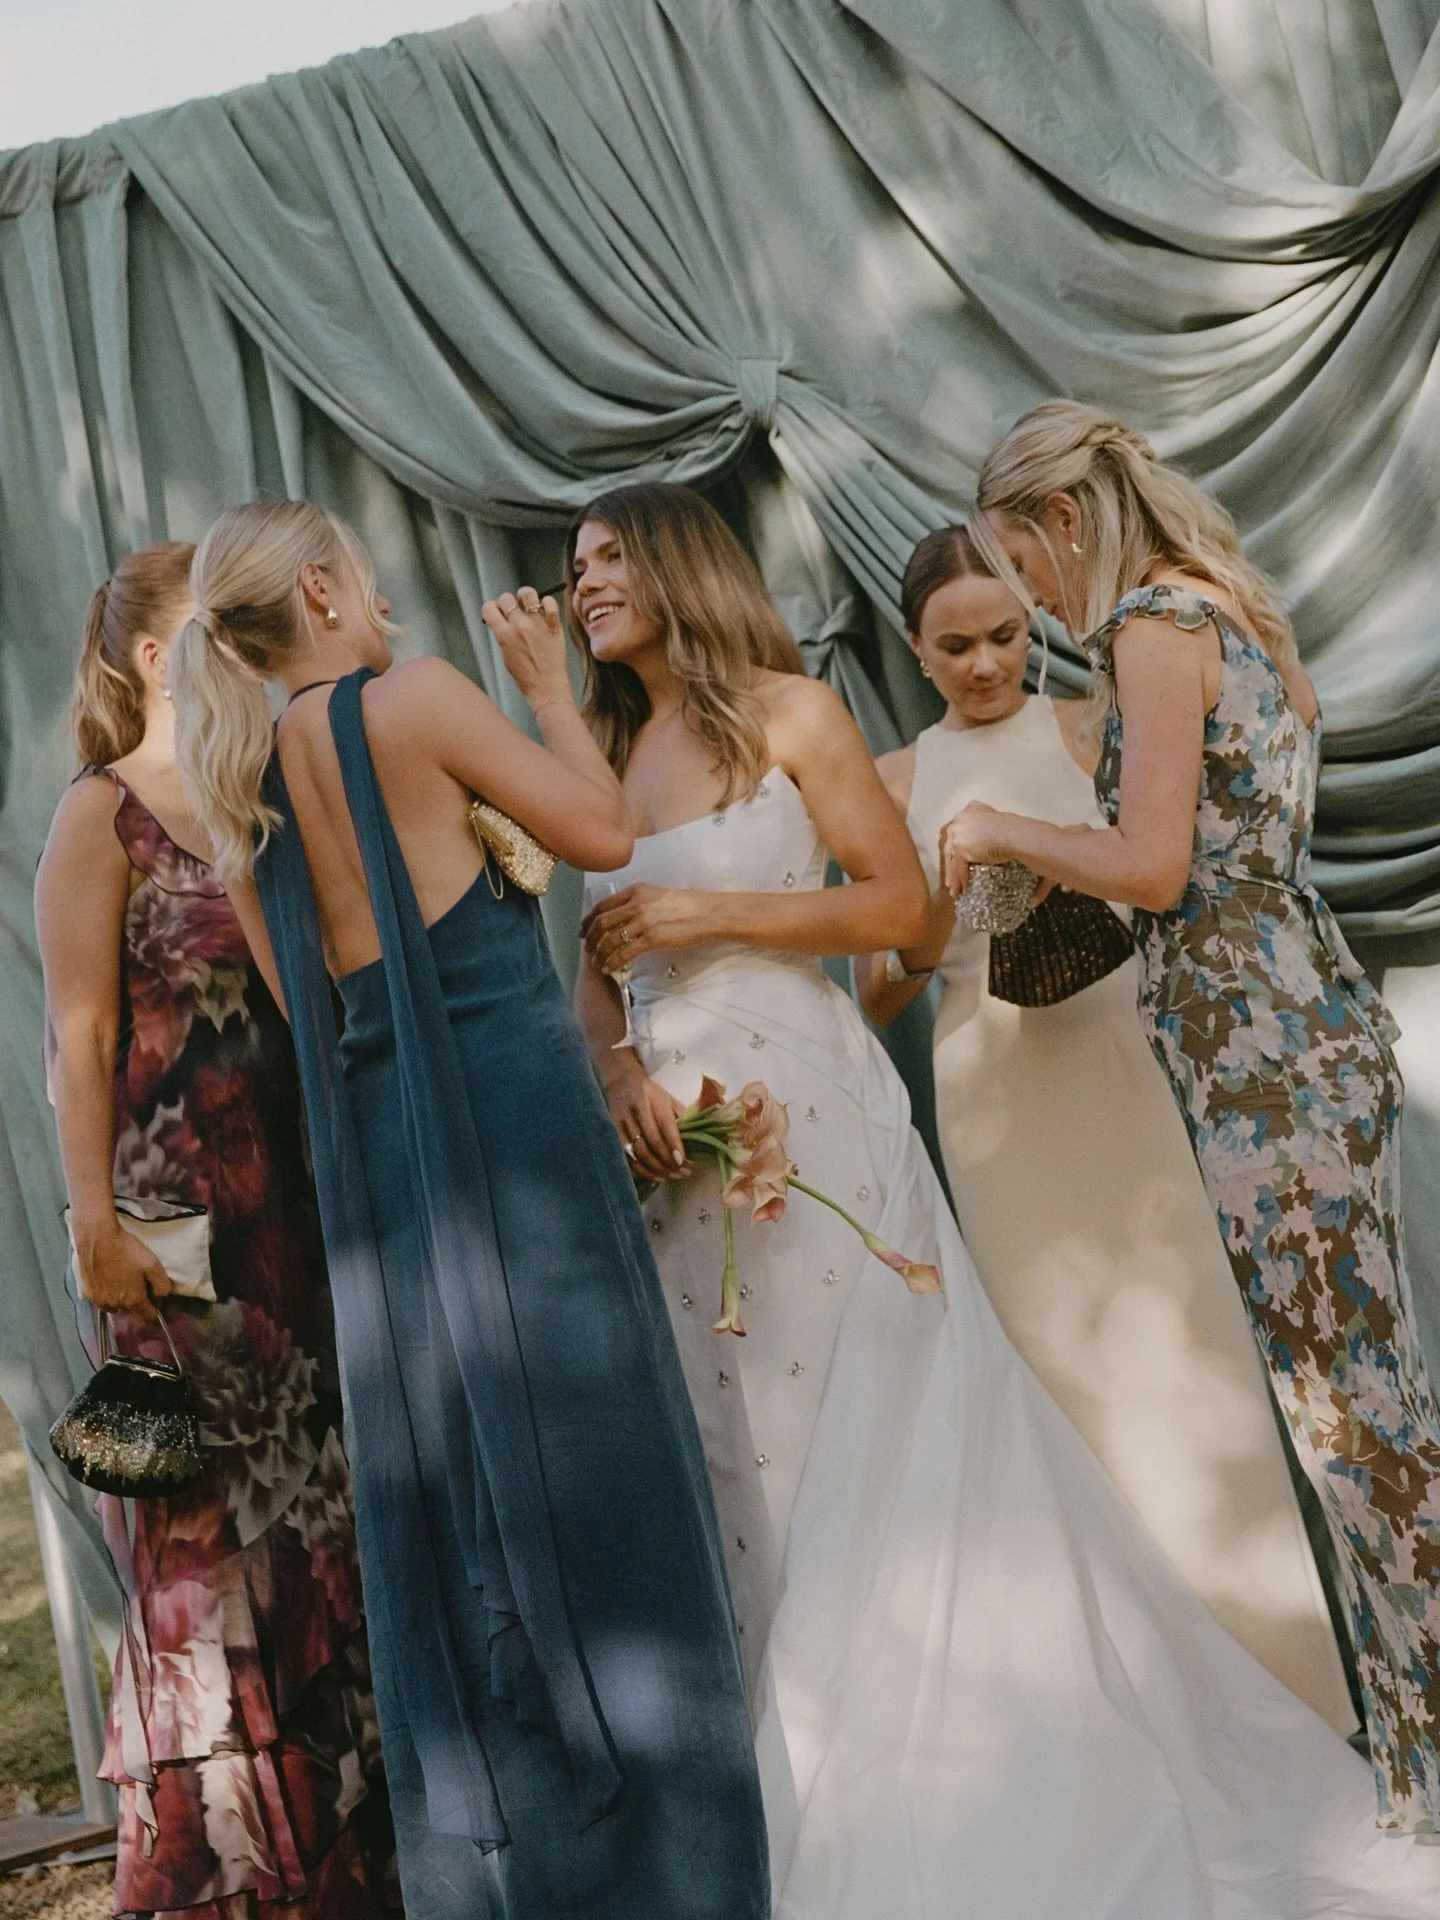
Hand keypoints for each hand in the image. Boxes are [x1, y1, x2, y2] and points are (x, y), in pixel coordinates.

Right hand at [73, 1218, 173, 1315]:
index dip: (154, 1308)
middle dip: (136, 1299)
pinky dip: (106, 1292)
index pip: (148, 1316)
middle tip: (137, 1280)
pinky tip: (108, 1276)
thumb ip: (162, 1285)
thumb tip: (162, 1297)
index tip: (154, 1298)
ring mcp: (99, 1300)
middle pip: (131, 1309)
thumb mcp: (153, 1264)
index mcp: (133, 1300)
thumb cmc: (126, 1251)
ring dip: (120, 1297)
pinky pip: (101, 1298)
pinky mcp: (88, 1292)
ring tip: (122, 1277)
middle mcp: (115, 1305)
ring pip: (115, 1305)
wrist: (98, 1239)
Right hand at [481, 587, 571, 707]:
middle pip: (506, 598)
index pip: (489, 607)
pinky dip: (547, 603)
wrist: (548, 688)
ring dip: (525, 597)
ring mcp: (538, 624)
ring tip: (528, 605)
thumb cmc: (526, 677)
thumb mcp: (507, 656)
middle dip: (506, 602)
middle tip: (512, 611)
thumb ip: (503, 636)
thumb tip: (501, 619)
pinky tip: (545, 610)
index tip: (496, 613)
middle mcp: (520, 626)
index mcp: (504, 635)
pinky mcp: (554, 626)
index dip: (491, 609)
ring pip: (527, 593)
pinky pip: (550, 602)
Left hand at [581, 884, 715, 973]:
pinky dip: (613, 962)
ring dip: (600, 953)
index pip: (603, 905)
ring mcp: (643, 922)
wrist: (708, 913)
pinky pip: (624, 953)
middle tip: (587, 949)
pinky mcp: (652, 939)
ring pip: (610, 939)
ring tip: (597, 962)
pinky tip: (609, 968)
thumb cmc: (687, 905)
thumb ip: (638, 902)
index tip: (583, 930)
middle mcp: (635, 904)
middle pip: (602, 922)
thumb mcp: (658, 895)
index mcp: (635, 891)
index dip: (588, 919)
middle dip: (591, 938)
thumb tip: (623, 916)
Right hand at [603, 1055, 689, 1181]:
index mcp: (653, 1100)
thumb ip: (681, 1117)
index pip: (665, 1126)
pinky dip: (640, 1169)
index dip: (674, 1145)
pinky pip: (626, 1156)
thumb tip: (695, 1140)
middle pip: (652, 1142)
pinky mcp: (612, 1132)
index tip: (683, 1161)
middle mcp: (636, 1111)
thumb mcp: (668, 1098)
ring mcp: (622, 1122)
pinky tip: (653, 1175)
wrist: (620, 1082)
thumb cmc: (649, 1093)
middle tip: (682, 1172)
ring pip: (638, 1152)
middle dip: (668, 1161)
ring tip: (671, 1176)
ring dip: (656, 1168)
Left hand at [939, 800, 1011, 899]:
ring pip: (952, 859)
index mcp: (969, 809)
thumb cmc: (1012, 830)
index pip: (958, 832)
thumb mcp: (995, 824)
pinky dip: (961, 879)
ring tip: (954, 890)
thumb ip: (984, 829)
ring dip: (953, 876)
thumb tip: (984, 844)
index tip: (956, 860)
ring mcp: (958, 833)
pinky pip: (959, 867)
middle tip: (951, 880)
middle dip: (950, 865)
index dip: (955, 848)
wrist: (1015, 835)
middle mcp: (960, 819)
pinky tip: (963, 889)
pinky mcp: (961, 848)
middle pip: (950, 846)